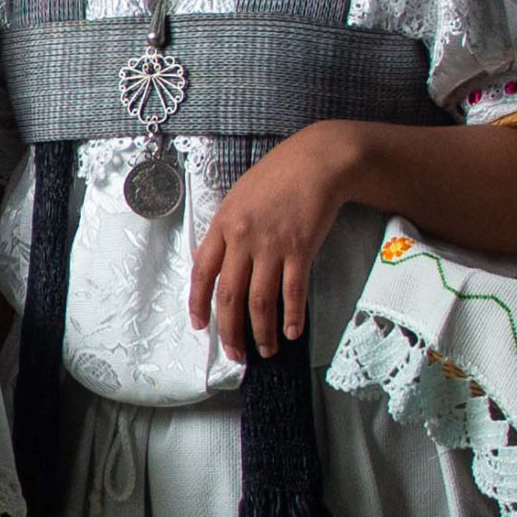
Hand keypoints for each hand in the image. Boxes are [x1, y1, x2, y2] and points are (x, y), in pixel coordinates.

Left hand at [188, 123, 353, 359]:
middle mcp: (243, 239)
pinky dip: (292, 316)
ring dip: (262, 332)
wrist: (317, 161)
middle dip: (230, 332)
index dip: (198, 303)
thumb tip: (206, 260)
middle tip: (235, 355)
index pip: (202, 272)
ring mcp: (272, 245)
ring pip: (260, 301)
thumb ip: (222, 230)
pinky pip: (293, 292)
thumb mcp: (237, 197)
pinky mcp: (301, 249)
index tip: (200, 327)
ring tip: (265, 350)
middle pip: (229, 296)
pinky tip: (291, 332)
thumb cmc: (277, 176)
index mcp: (223, 225)